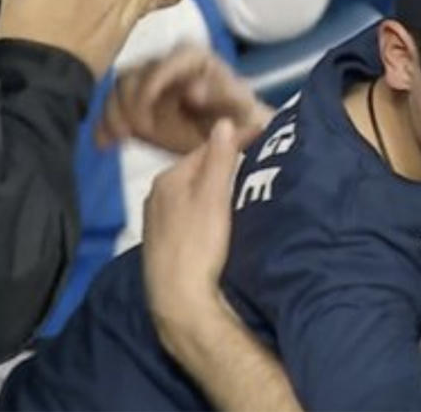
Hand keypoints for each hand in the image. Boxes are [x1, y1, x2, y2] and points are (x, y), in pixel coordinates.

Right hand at [97, 44, 273, 153]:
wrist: (230, 134)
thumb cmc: (238, 114)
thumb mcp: (238, 104)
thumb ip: (219, 93)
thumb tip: (193, 90)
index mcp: (190, 57)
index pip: (162, 63)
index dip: (152, 83)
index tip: (149, 107)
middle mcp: (164, 64)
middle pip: (133, 75)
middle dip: (130, 102)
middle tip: (137, 130)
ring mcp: (146, 83)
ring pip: (117, 91)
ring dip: (115, 114)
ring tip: (123, 137)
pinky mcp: (135, 104)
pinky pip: (111, 110)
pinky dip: (105, 125)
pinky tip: (105, 144)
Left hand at [143, 119, 238, 351]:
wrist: (178, 299)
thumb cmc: (199, 244)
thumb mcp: (214, 196)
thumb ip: (220, 158)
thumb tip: (223, 122)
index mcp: (169, 179)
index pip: (207, 148)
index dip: (237, 138)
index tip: (264, 132)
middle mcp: (156, 195)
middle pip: (196, 168)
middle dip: (223, 159)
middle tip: (256, 153)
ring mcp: (157, 220)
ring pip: (190, 190)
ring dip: (213, 182)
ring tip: (240, 180)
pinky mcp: (161, 242)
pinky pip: (186, 210)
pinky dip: (204, 203)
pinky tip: (217, 213)